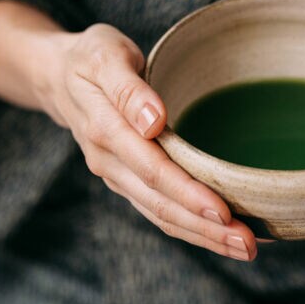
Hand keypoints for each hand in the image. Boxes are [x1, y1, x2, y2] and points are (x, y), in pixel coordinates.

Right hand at [0, 0, 256, 260]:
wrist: (57, 76)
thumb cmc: (90, 58)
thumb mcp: (105, 55)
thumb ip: (128, 89)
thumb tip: (153, 121)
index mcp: (105, 129)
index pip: (151, 169)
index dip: (187, 193)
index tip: (222, 210)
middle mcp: (109, 161)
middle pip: (160, 203)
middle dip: (204, 227)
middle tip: (247, 244)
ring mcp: (116, 176)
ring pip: (160, 214)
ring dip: (202, 236)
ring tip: (244, 248)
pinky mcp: (126, 182)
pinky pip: (158, 211)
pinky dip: (190, 228)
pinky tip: (220, 235)